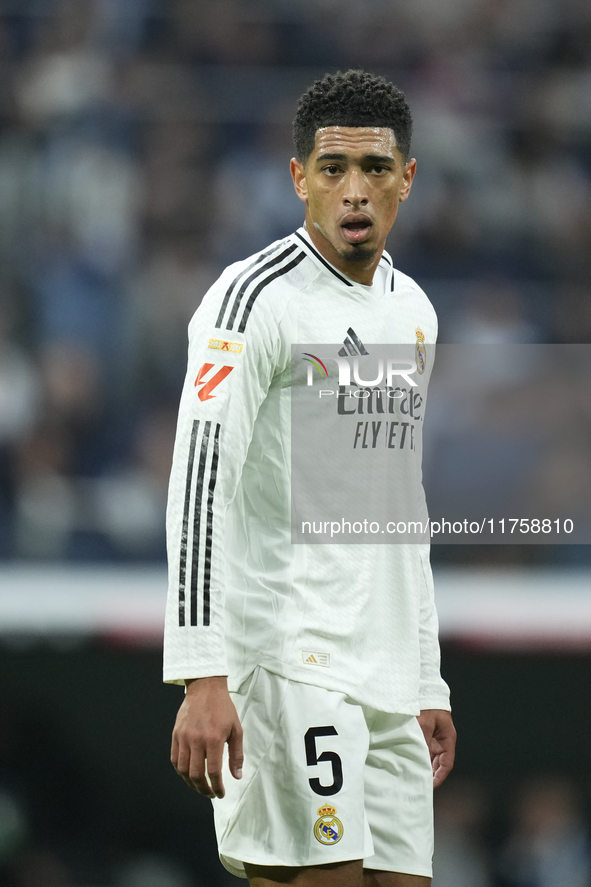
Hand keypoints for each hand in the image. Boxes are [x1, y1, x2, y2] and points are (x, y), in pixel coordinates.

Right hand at [171, 676, 242, 798]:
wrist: (205, 688)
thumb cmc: (223, 708)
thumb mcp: (236, 729)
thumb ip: (236, 755)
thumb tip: (236, 776)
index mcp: (214, 739)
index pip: (213, 772)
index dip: (217, 787)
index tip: (220, 794)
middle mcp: (196, 740)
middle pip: (195, 775)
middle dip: (203, 789)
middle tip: (210, 793)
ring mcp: (184, 737)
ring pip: (182, 770)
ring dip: (191, 783)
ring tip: (200, 787)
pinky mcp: (176, 734)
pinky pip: (175, 759)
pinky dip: (180, 771)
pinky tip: (188, 775)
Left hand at [417, 709, 455, 788]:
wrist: (422, 690)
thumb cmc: (427, 704)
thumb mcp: (424, 724)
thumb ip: (423, 742)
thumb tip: (420, 759)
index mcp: (447, 738)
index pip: (447, 763)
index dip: (440, 776)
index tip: (432, 785)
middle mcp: (441, 741)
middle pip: (438, 763)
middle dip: (431, 773)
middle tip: (420, 783)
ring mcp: (433, 738)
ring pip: (430, 758)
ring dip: (424, 765)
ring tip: (414, 776)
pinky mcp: (425, 735)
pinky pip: (424, 750)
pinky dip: (420, 757)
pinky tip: (411, 763)